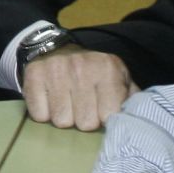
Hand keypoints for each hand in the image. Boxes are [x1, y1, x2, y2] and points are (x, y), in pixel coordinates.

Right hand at [21, 49, 135, 130]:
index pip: (110, 116)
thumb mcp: (117, 78)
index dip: (105, 119)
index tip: (101, 111)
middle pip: (85, 123)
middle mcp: (82, 67)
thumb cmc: (91, 72)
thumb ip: (131, 97)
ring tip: (66, 104)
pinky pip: (39, 115)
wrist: (55, 49)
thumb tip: (140, 118)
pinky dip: (44, 113)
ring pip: (61, 122)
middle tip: (82, 108)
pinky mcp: (33, 76)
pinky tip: (50, 101)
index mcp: (108, 68)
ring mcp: (56, 70)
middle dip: (84, 121)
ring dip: (64, 118)